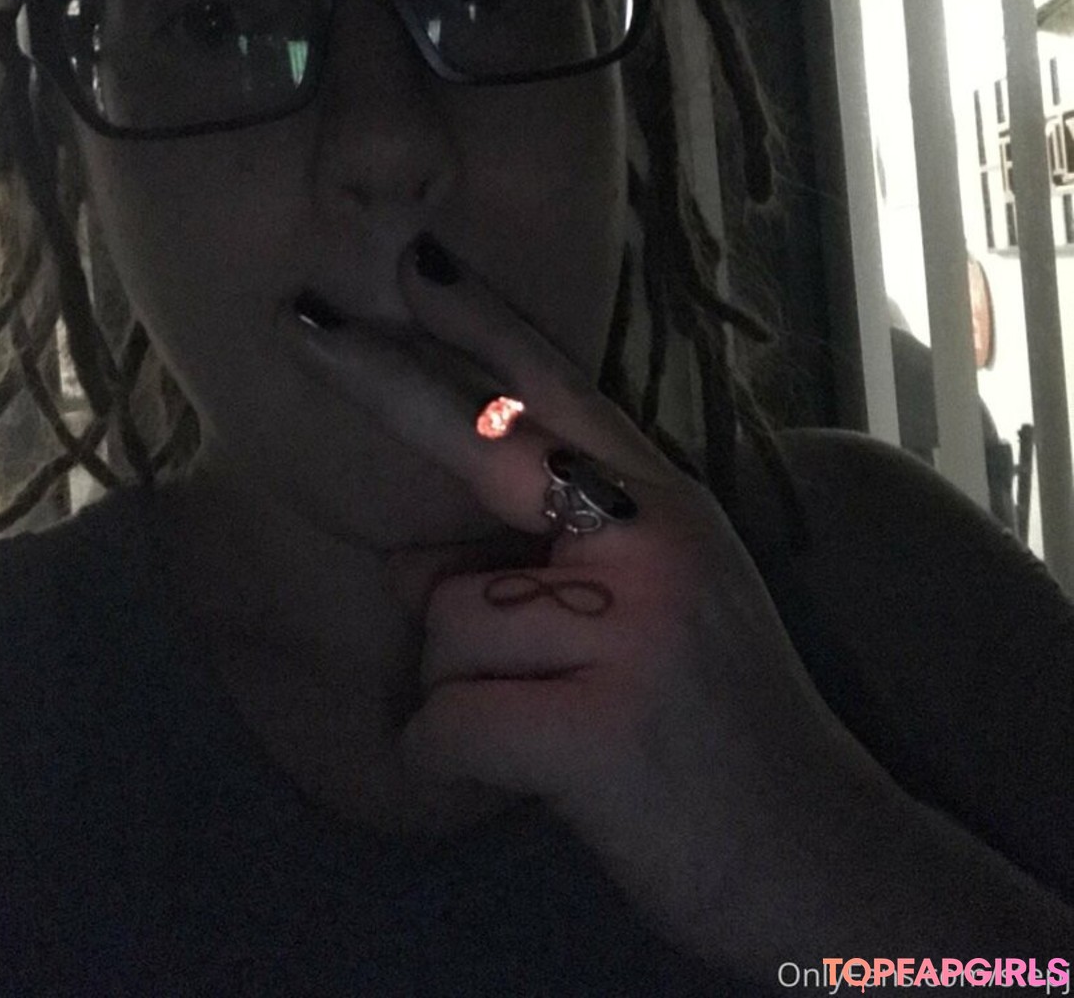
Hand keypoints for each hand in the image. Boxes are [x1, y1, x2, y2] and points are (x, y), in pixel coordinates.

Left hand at [287, 235, 877, 970]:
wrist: (820, 858)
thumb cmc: (719, 734)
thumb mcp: (647, 621)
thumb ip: (542, 571)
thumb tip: (405, 562)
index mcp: (668, 509)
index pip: (563, 392)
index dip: (485, 322)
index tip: (416, 262)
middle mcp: (655, 544)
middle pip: (488, 440)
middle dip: (383, 382)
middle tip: (301, 325)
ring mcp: (633, 630)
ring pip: (444, 619)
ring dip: (455, 685)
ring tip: (537, 728)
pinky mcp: (601, 727)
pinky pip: (444, 721)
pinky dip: (447, 759)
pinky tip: (508, 778)